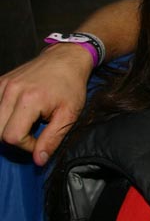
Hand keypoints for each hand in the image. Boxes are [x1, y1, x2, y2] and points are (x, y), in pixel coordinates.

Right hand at [0, 44, 93, 164]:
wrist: (65, 59)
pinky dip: (2, 115)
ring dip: (6, 127)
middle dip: (14, 138)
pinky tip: (17, 113)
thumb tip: (39, 160)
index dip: (26, 145)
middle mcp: (11, 91)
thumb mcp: (70, 114)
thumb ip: (53, 138)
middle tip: (33, 132)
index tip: (40, 139)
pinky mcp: (0, 82)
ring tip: (26, 122)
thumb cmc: (71, 86)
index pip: (12, 137)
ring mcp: (2, 85)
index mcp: (30, 100)